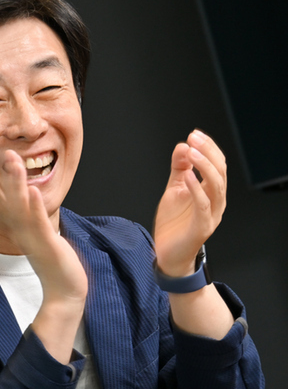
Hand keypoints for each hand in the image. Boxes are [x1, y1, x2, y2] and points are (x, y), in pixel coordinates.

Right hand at [0, 151, 86, 361]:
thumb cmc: (58, 263)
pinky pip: (38, 223)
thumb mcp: (45, 236)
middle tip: (4, 150)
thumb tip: (35, 201)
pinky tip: (32, 191)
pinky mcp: (46, 245)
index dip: (7, 176)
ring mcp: (33, 237)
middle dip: (8, 173)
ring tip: (12, 160)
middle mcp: (24, 229)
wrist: (65, 291)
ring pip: (21, 205)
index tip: (6, 153)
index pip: (12, 196)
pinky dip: (34, 207)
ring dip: (16, 183)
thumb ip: (37, 219)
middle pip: (11, 197)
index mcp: (24, 226)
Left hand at [154, 130, 226, 275]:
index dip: (208, 148)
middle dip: (208, 152)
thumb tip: (183, 146)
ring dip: (204, 166)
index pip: (218, 164)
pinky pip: (203, 205)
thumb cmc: (174, 223)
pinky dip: (196, 188)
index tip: (194, 134)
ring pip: (216, 186)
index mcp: (211, 191)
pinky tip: (187, 176)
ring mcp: (211, 214)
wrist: (168, 254)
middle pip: (220, 171)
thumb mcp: (174, 190)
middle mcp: (216, 201)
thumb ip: (179, 169)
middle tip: (194, 139)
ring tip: (191, 152)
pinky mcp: (202, 227)